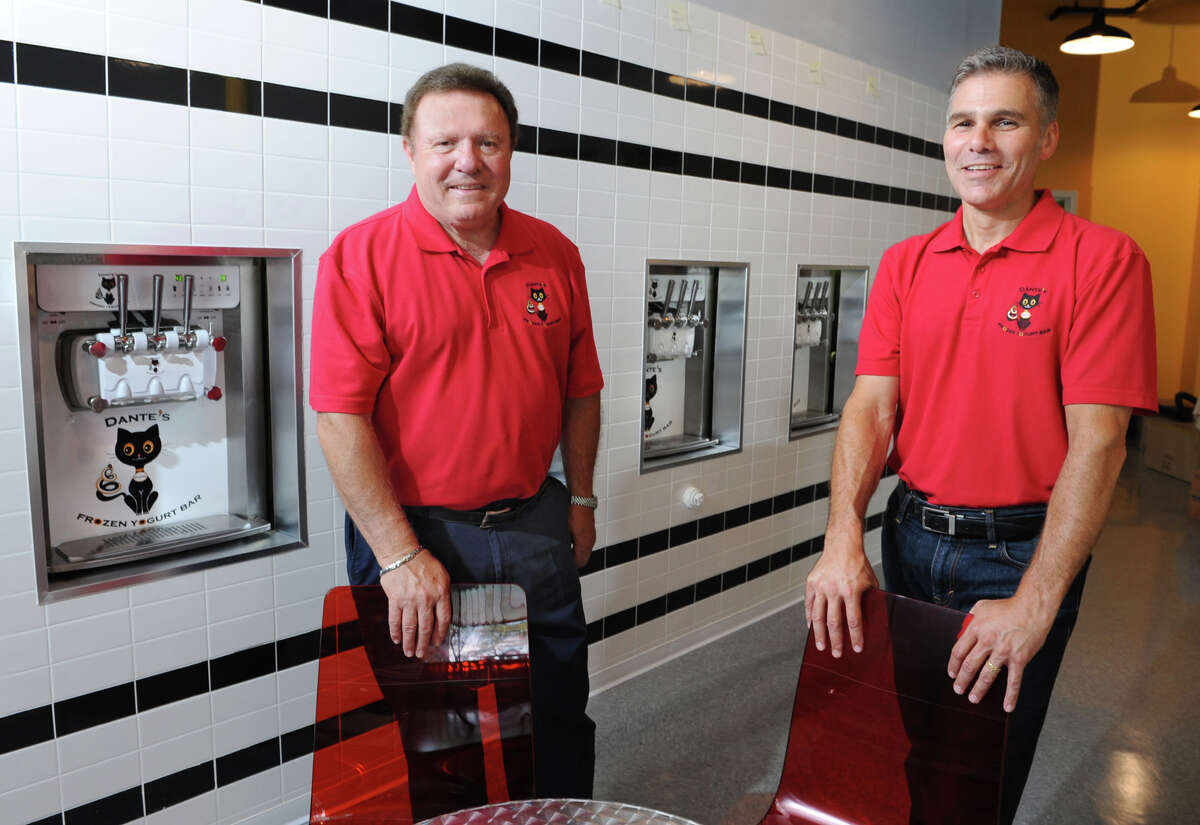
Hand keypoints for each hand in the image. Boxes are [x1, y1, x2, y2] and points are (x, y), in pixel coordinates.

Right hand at [379, 550, 450, 657]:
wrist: (402, 554)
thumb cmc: (424, 563)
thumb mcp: (442, 576)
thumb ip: (443, 595)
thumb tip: (442, 614)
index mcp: (441, 593)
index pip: (443, 619)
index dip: (440, 633)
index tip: (438, 642)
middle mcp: (426, 599)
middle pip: (426, 627)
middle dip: (424, 643)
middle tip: (422, 654)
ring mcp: (410, 600)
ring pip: (410, 627)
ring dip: (409, 642)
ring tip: (409, 652)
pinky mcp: (395, 600)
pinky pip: (395, 620)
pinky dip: (395, 632)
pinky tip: (396, 639)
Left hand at [568, 504, 595, 566]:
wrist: (581, 501)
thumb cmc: (574, 514)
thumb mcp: (565, 530)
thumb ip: (564, 543)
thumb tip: (559, 551)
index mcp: (584, 544)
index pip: (580, 562)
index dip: (571, 566)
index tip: (564, 565)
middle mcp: (590, 541)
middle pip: (584, 558)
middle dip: (575, 561)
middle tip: (565, 560)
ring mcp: (591, 536)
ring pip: (586, 551)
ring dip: (578, 553)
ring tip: (567, 551)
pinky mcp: (591, 531)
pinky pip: (587, 544)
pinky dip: (581, 546)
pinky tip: (572, 541)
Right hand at [804, 526, 878, 656]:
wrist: (843, 545)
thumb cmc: (858, 564)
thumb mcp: (870, 583)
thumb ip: (870, 600)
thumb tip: (874, 618)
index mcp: (851, 591)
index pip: (853, 621)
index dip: (856, 637)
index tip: (856, 649)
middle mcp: (834, 590)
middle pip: (834, 622)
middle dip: (836, 641)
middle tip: (836, 654)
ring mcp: (821, 587)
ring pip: (817, 616)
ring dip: (819, 634)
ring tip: (820, 646)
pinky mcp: (811, 583)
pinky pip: (809, 604)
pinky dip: (809, 617)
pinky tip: (811, 627)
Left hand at [948, 596, 1052, 711]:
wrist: (1032, 608)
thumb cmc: (1007, 607)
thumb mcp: (982, 607)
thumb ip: (970, 620)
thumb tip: (961, 633)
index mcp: (976, 629)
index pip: (959, 651)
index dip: (953, 665)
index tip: (952, 674)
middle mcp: (987, 641)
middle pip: (970, 665)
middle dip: (962, 680)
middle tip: (958, 690)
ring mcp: (1003, 651)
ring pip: (987, 675)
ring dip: (979, 689)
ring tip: (973, 698)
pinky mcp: (1019, 659)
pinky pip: (1013, 681)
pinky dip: (1011, 696)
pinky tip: (1007, 707)